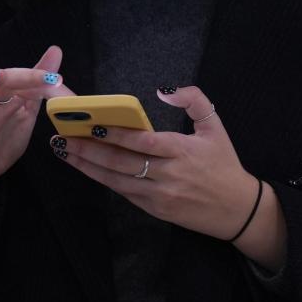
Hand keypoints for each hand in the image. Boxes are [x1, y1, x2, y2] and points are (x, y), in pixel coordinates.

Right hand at [0, 46, 72, 213]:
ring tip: (0, 77)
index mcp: (0, 93)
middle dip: (24, 78)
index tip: (57, 78)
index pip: (17, 77)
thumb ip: (39, 83)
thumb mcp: (27, 107)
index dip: (37, 75)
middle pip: (0, 83)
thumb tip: (55, 51)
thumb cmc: (4, 132)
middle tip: (46, 77)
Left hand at [47, 86, 262, 242]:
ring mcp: (160, 195)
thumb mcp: (215, 127)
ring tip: (64, 150)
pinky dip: (102, 179)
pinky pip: (123, 192)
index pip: (143, 142)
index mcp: (183, 151)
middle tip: (62, 136)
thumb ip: (194, 100)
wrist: (239, 210)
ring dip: (87, 165)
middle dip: (88, 149)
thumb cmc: (224, 164)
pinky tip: (84, 166)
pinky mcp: (155, 209)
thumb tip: (164, 90)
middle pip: (122, 162)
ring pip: (116, 180)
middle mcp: (169, 174)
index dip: (116, 135)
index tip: (91, 125)